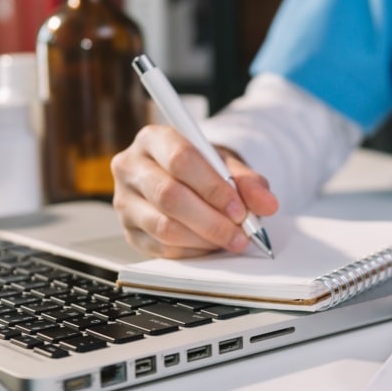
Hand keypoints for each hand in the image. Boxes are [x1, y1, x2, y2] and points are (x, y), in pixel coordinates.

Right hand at [111, 125, 278, 258]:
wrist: (181, 179)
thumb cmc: (202, 168)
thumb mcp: (227, 165)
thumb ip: (248, 181)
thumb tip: (267, 204)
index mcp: (154, 139)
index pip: (181, 160)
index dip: (214, 187)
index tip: (240, 208)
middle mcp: (131, 167)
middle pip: (169, 196)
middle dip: (211, 220)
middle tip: (240, 232)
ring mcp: (124, 201)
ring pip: (163, 226)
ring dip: (204, 239)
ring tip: (230, 239)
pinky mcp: (128, 231)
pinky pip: (161, 248)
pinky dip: (193, 251)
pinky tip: (211, 245)